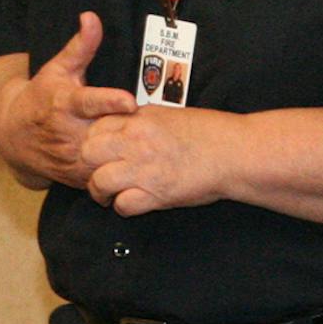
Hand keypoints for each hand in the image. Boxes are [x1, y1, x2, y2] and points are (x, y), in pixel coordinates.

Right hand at [0, 14, 135, 187]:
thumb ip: (81, 45)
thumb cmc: (42, 96)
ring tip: (150, 145)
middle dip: (127, 131)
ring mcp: (71, 158)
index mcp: (65, 103)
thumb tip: (92, 16)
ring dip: (127, 153)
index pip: (89, 102)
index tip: (130, 101)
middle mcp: (68, 133)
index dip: (109, 102)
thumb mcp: (58, 68)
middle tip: (152, 127)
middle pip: (104, 133)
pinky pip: (105, 178)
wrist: (13, 135)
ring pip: (106, 159)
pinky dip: (122, 173)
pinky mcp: (77, 177)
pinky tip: (141, 165)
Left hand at [82, 106, 228, 216]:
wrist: (234, 152)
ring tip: (110, 194)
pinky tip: (133, 203)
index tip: (101, 151)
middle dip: (90, 165)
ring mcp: (145, 168)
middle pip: (88, 152)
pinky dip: (124, 208)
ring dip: (101, 191)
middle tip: (99, 173)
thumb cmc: (209, 132)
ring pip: (99, 181)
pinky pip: (123, 205)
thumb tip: (123, 126)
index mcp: (139, 119)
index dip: (94, 141)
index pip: (95, 127)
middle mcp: (137, 141)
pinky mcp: (156, 194)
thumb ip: (141, 120)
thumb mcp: (168, 115)